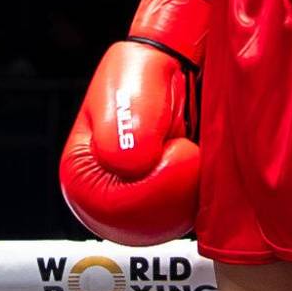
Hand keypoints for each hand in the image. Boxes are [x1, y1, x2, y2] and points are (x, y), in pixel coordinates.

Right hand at [59, 0, 214, 245]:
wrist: (185, 65)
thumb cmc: (149, 68)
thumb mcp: (134, 84)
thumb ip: (128, 125)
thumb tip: (131, 165)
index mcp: (84, 168)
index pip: (106, 207)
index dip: (148, 190)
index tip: (179, 153)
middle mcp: (110, 192)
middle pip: (140, 225)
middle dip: (174, 192)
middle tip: (191, 151)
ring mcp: (143, 201)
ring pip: (171, 224)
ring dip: (193, 191)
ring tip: (197, 148)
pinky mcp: (174, 203)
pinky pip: (193, 216)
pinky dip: (207, 194)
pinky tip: (207, 161)